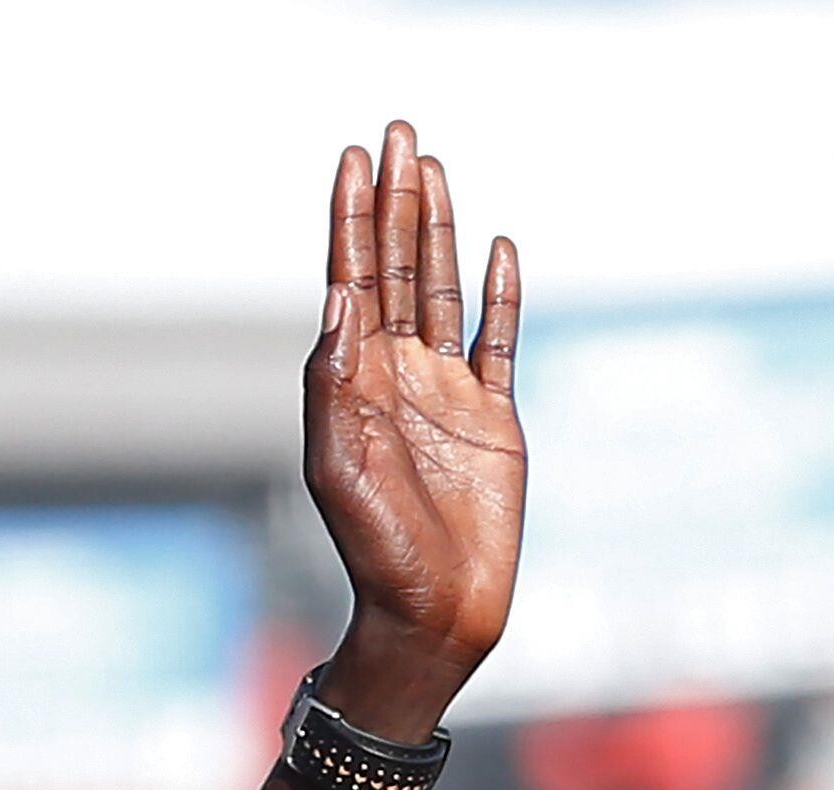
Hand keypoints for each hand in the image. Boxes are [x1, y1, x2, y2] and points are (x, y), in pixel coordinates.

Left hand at [303, 121, 524, 741]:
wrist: (431, 612)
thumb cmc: (373, 551)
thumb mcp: (336, 466)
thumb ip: (333, 383)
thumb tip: (341, 299)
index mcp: (351, 383)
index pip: (350, 280)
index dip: (351, 218)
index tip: (356, 158)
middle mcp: (396, 376)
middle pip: (395, 268)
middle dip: (395, 201)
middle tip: (399, 133)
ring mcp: (447, 393)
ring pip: (442, 290)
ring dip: (439, 229)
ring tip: (436, 168)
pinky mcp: (494, 417)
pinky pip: (500, 339)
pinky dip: (500, 294)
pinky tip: (497, 248)